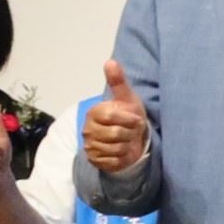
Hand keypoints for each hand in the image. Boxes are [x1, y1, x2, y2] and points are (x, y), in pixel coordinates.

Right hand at [80, 61, 148, 175]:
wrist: (130, 138)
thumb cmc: (128, 115)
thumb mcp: (126, 98)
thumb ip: (118, 81)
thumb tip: (110, 61)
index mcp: (94, 113)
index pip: (111, 116)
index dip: (129, 118)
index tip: (136, 118)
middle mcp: (88, 130)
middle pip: (116, 134)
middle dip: (131, 132)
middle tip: (132, 130)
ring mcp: (90, 146)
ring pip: (117, 148)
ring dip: (128, 144)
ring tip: (127, 139)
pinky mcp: (96, 161)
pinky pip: (115, 161)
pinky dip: (124, 157)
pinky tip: (123, 151)